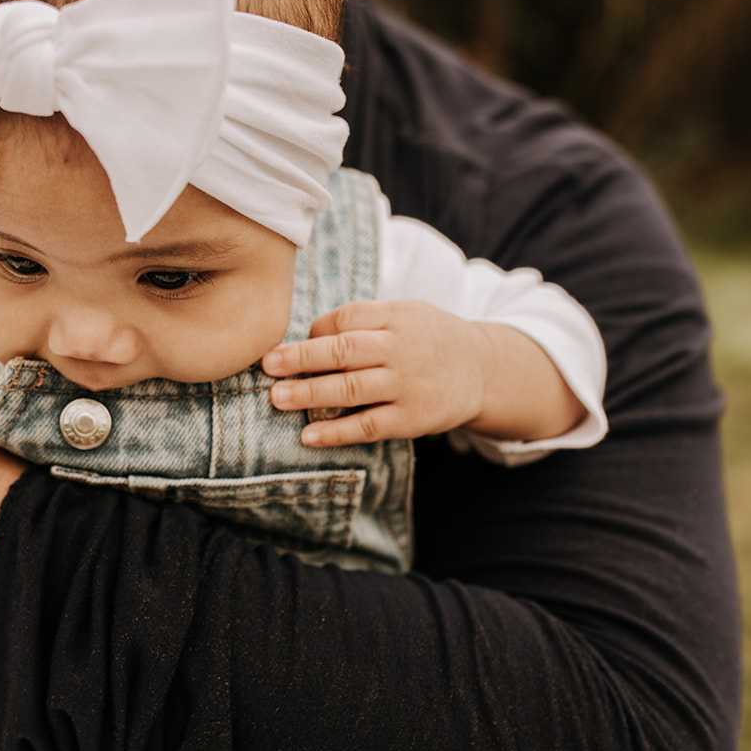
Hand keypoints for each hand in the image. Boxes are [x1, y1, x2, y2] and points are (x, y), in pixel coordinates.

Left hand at [262, 300, 582, 445]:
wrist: (484, 370)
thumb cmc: (428, 339)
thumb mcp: (404, 314)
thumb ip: (363, 320)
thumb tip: (307, 336)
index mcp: (397, 317)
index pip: (346, 319)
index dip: (315, 331)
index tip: (291, 344)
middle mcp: (401, 349)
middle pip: (343, 351)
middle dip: (301, 358)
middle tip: (267, 365)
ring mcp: (406, 385)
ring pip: (350, 389)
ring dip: (309, 394)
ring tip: (277, 398)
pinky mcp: (411, 419)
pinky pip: (367, 426)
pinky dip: (336, 432)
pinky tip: (308, 436)